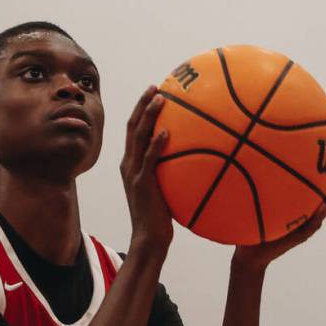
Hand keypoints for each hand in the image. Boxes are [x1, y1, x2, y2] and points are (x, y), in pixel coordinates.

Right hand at [121, 85, 172, 253]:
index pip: (133, 131)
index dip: (140, 110)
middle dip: (142, 104)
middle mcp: (128, 164)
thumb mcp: (165, 189)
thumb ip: (172, 171)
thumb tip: (197, 158)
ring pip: (137, 137)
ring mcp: (134, 173)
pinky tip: (167, 132)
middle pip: (132, 127)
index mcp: (131, 164)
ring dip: (148, 116)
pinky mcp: (142, 183)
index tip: (154, 92)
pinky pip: (149, 159)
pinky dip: (156, 144)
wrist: (149, 238)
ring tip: (161, 99)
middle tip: (156, 87)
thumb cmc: (161, 217)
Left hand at [233, 143, 325, 269]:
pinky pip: (310, 227)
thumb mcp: (254, 198)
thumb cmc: (251, 221)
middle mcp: (309, 208)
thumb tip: (244, 153)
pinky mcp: (299, 237)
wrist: (249, 252)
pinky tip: (320, 207)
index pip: (318, 176)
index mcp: (301, 198)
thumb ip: (256, 182)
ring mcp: (307, 223)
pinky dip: (316, 217)